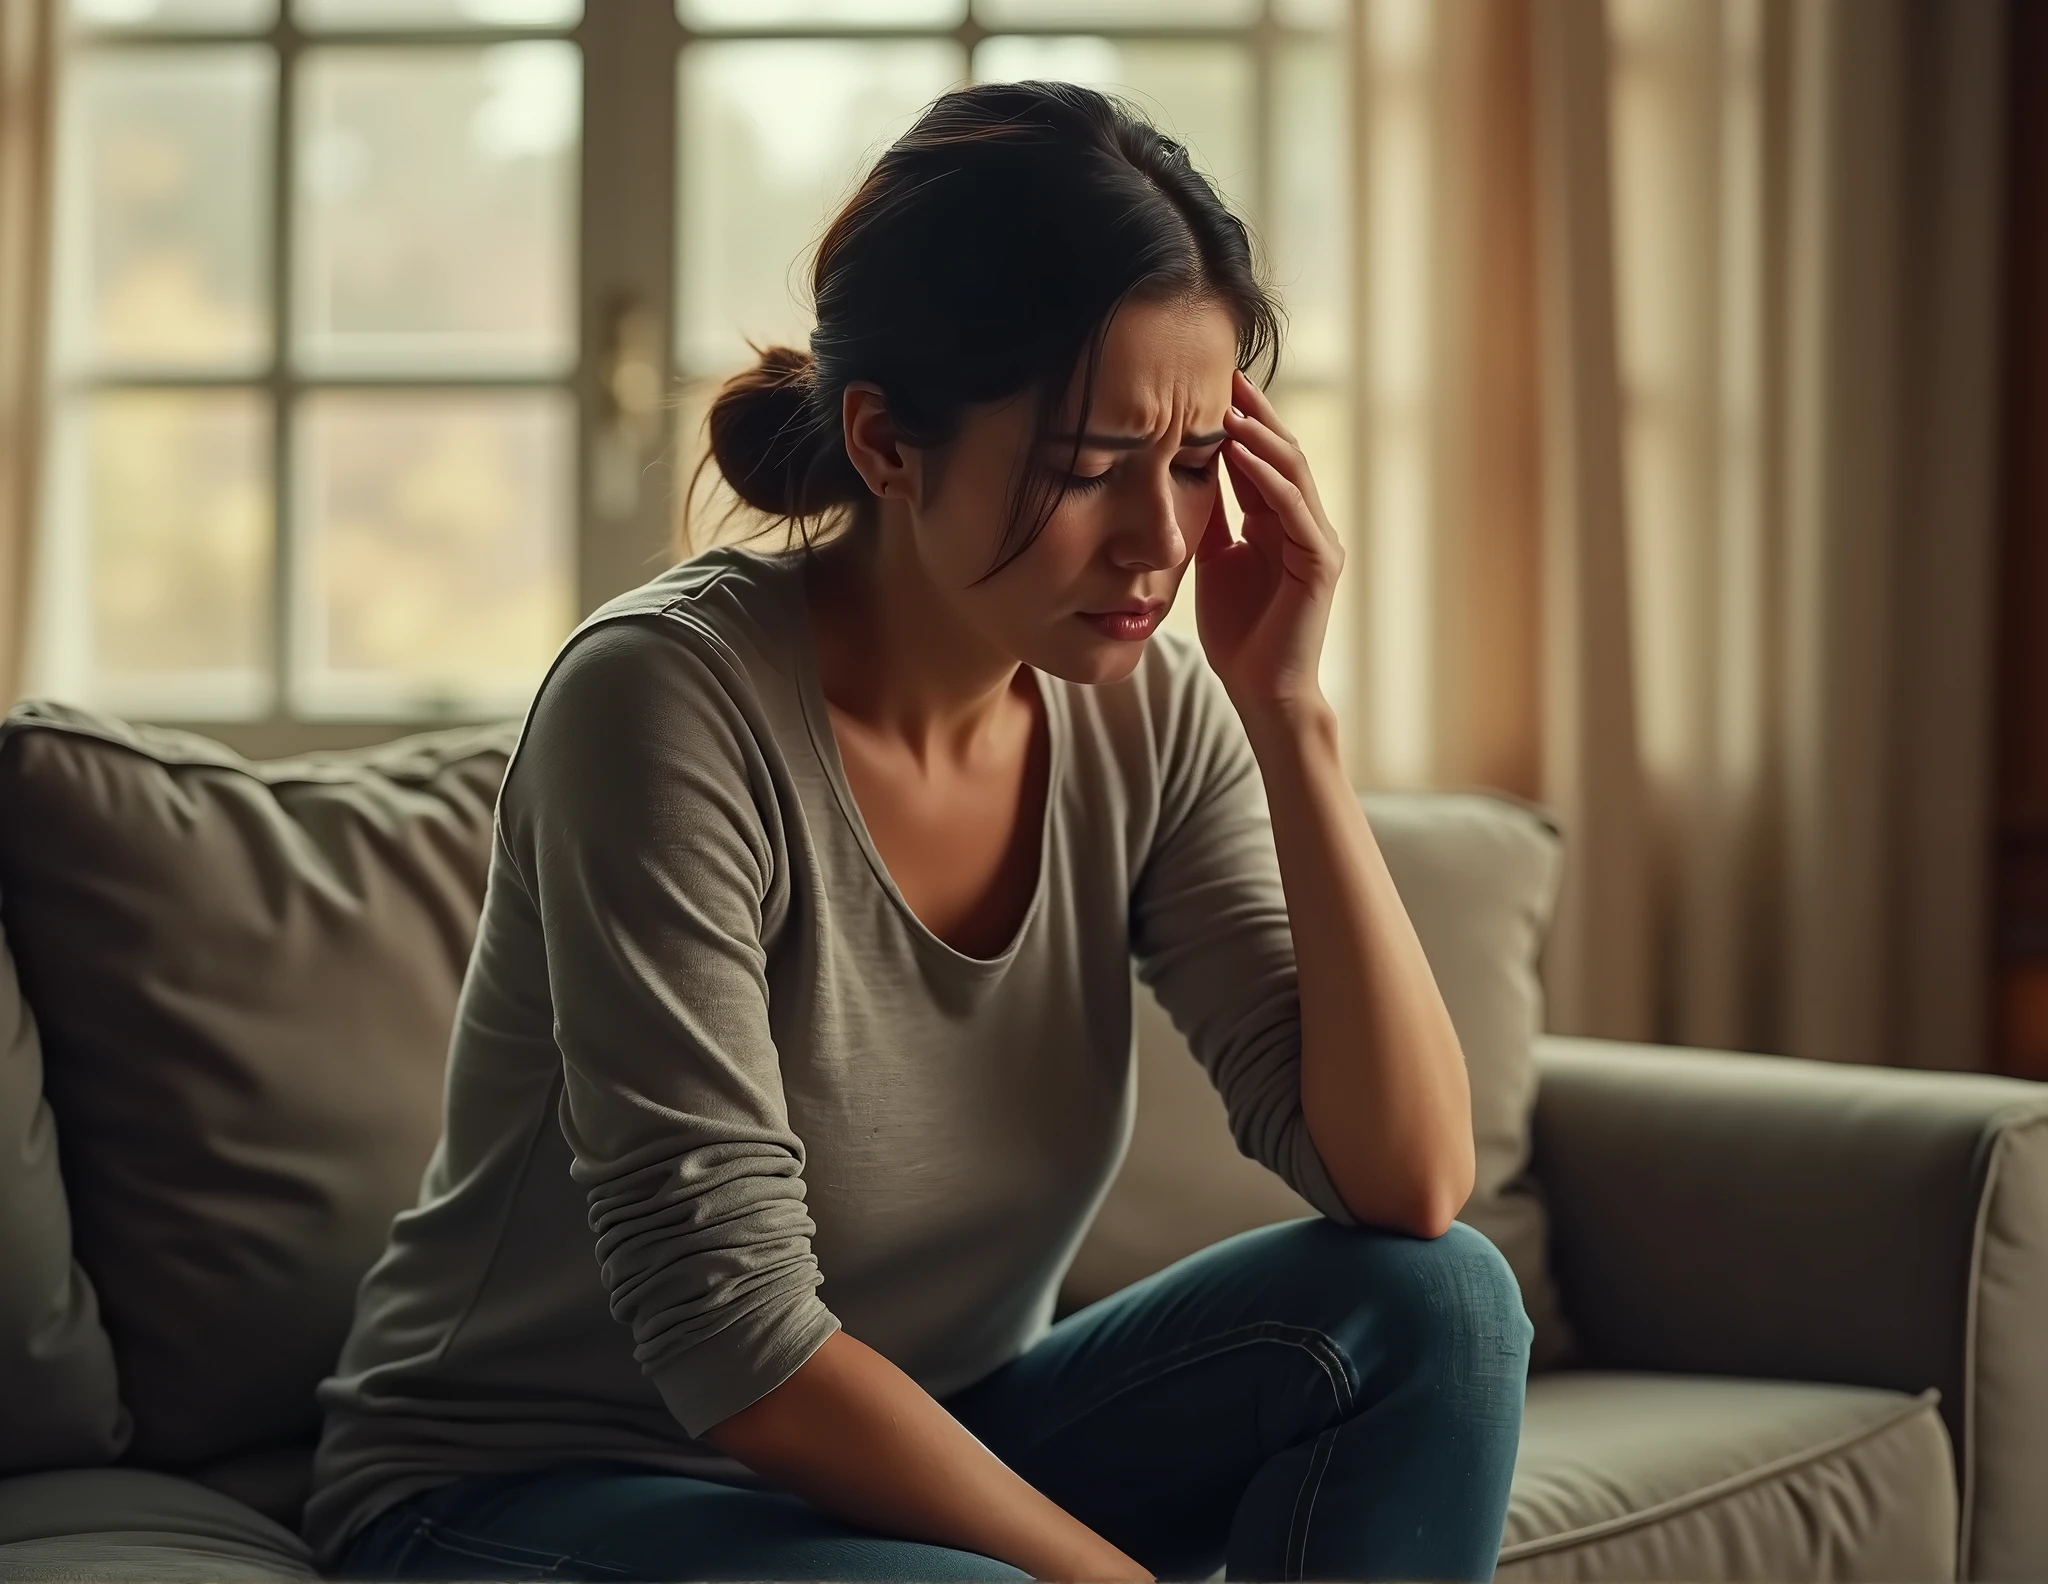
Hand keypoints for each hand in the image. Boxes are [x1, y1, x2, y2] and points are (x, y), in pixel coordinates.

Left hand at [1193, 368, 1344, 717]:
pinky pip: (1296, 508)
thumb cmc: (1238, 633)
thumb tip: (1181, 472)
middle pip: (1282, 451)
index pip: (1260, 456)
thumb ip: (1207, 518)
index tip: (1206, 382)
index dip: (1238, 419)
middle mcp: (1305, 523)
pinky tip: (1242, 452)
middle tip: (1224, 373)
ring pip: (1293, 472)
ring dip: (1261, 436)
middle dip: (1254, 412)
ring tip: (1229, 406)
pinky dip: (1268, 477)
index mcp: (1278, 521)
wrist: (1260, 690)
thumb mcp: (1211, 561)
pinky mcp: (1321, 563)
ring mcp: (1318, 540)